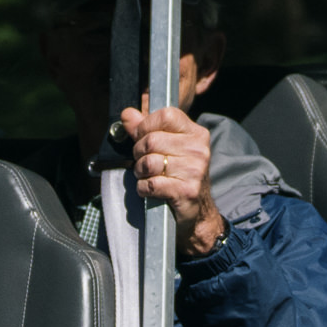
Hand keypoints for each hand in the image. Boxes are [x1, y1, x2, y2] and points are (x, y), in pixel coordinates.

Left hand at [113, 99, 229, 259]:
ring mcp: (195, 171)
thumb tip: (127, 114)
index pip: (165, 115)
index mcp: (196, 134)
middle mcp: (199, 150)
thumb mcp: (165, 148)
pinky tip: (151, 190)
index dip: (145, 126)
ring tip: (148, 176)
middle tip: (143, 163)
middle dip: (138, 153)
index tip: (141, 137)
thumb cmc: (178, 176)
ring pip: (149, 163)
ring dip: (140, 172)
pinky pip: (150, 184)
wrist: (196, 212)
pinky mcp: (187, 191)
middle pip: (151, 140)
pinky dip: (143, 188)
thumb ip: (144, 129)